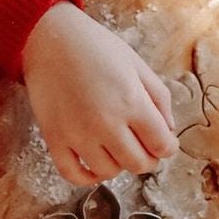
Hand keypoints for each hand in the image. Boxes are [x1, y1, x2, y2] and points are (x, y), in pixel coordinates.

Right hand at [21, 3, 177, 183]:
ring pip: (108, 172)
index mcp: (133, 103)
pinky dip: (86, 177)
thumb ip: (159, 99)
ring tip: (116, 150)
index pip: (161, 145)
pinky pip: (72, 174)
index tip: (163, 142)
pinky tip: (94, 166)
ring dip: (118, 165)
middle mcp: (106, 124)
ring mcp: (78, 135)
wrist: (51, 41)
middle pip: (138, 164)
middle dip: (147, 159)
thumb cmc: (96, 48)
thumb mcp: (138, 65)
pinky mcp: (55, 139)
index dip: (167, 147)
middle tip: (143, 149)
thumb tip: (167, 131)